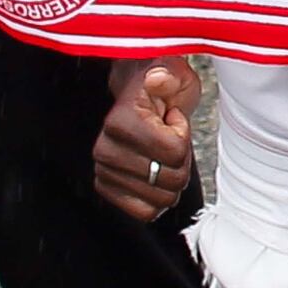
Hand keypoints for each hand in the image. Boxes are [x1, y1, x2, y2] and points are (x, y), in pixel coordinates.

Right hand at [95, 56, 198, 222]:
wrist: (142, 99)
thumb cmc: (162, 88)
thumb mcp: (174, 74)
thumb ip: (169, 75)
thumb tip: (157, 79)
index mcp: (119, 123)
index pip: (174, 152)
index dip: (183, 135)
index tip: (171, 119)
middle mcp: (105, 149)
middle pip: (170, 180)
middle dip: (180, 161)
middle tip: (168, 138)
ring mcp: (105, 172)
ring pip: (161, 199)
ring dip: (170, 178)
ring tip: (160, 153)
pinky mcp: (108, 189)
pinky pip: (144, 213)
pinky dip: (158, 198)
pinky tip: (154, 175)